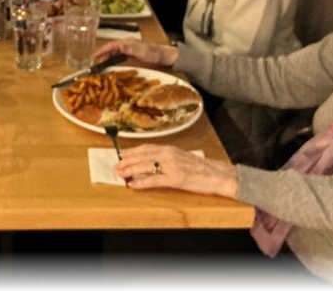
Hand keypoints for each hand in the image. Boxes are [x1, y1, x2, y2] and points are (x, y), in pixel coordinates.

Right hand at [92, 39, 177, 67]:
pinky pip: (118, 58)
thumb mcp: (141, 51)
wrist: (163, 57)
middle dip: (101, 55)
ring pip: (113, 54)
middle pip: (110, 50)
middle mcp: (125, 46)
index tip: (93, 57)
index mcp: (126, 43)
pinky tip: (109, 67)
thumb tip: (118, 45)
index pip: (110, 45)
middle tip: (94, 64)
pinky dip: (112, 62)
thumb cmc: (153, 53)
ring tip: (99, 66)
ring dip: (105, 59)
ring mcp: (128, 51)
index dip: (101, 50)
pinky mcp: (130, 56)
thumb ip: (130, 48)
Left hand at [114, 144, 238, 197]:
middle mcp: (169, 154)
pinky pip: (154, 180)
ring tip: (120, 174)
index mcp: (170, 149)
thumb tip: (150, 161)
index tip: (121, 154)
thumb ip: (166, 158)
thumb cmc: (200, 168)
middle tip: (116, 166)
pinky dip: (142, 182)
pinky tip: (133, 185)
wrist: (217, 175)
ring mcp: (172, 166)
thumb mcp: (181, 158)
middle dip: (127, 161)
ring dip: (130, 170)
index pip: (146, 148)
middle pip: (143, 156)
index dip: (132, 151)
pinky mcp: (175, 179)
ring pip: (146, 166)